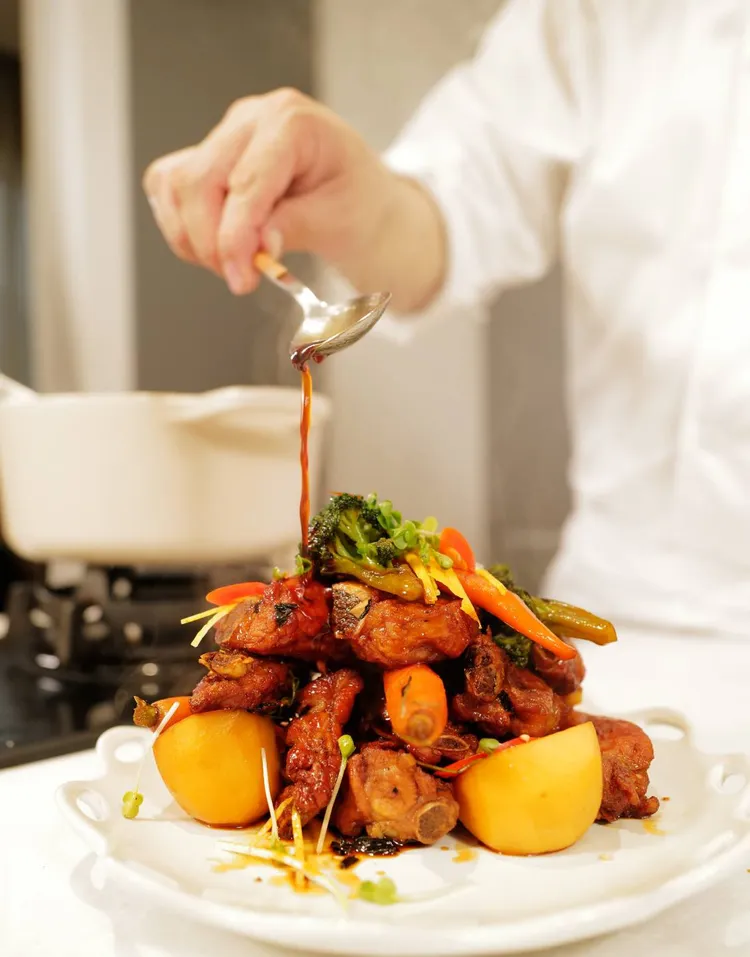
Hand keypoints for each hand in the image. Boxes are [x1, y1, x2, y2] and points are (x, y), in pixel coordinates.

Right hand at [143, 88, 444, 310]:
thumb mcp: (340, 220)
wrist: (362, 201)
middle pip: (197, 181)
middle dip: (210, 242)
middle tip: (240, 279)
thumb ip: (294, 227)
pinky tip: (215, 248)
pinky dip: (181, 225)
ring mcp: (225, 136)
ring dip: (191, 237)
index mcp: (291, 121)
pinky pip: (168, 188)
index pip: (244, 181)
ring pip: (174, 185)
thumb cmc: (359, 203)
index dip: (234, 237)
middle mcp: (251, 119)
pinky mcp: (208, 157)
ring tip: (232, 266)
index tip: (240, 279)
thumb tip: (257, 246)